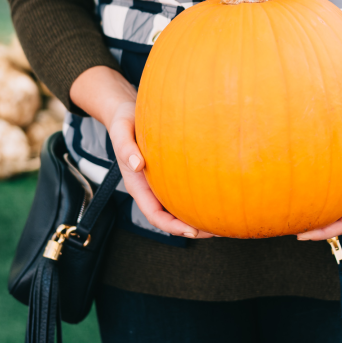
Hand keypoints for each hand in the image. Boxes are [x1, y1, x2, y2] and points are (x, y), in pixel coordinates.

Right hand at [70, 66, 212, 238]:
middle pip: (169, 217)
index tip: (192, 231)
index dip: (172, 226)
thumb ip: (125, 147)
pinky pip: (182, 190)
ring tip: (220, 219)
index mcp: (136, 184)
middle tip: (216, 230)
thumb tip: (137, 165)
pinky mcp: (168, 173)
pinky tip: (214, 195)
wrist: (127, 111)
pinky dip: (196, 197)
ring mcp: (158, 182)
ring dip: (195, 216)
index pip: (154, 214)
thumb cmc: (125, 121)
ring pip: (177, 206)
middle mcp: (148, 188)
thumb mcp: (121, 130)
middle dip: (190, 228)